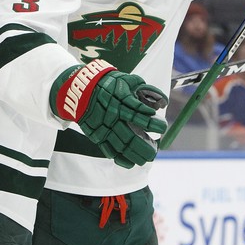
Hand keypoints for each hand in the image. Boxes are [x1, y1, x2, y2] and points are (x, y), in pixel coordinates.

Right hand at [51, 60, 167, 167]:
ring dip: (134, 154)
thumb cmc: (110, 83)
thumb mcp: (129, 80)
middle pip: (131, 135)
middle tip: (156, 150)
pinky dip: (119, 158)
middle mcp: (113, 116)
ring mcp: (104, 127)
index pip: (141, 115)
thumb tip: (163, 104)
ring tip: (146, 159)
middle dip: (145, 145)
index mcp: (123, 101)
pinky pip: (108, 149)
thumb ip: (147, 91)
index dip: (153, 123)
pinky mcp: (97, 135)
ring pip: (120, 145)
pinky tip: (130, 163)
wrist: (81, 88)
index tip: (162, 128)